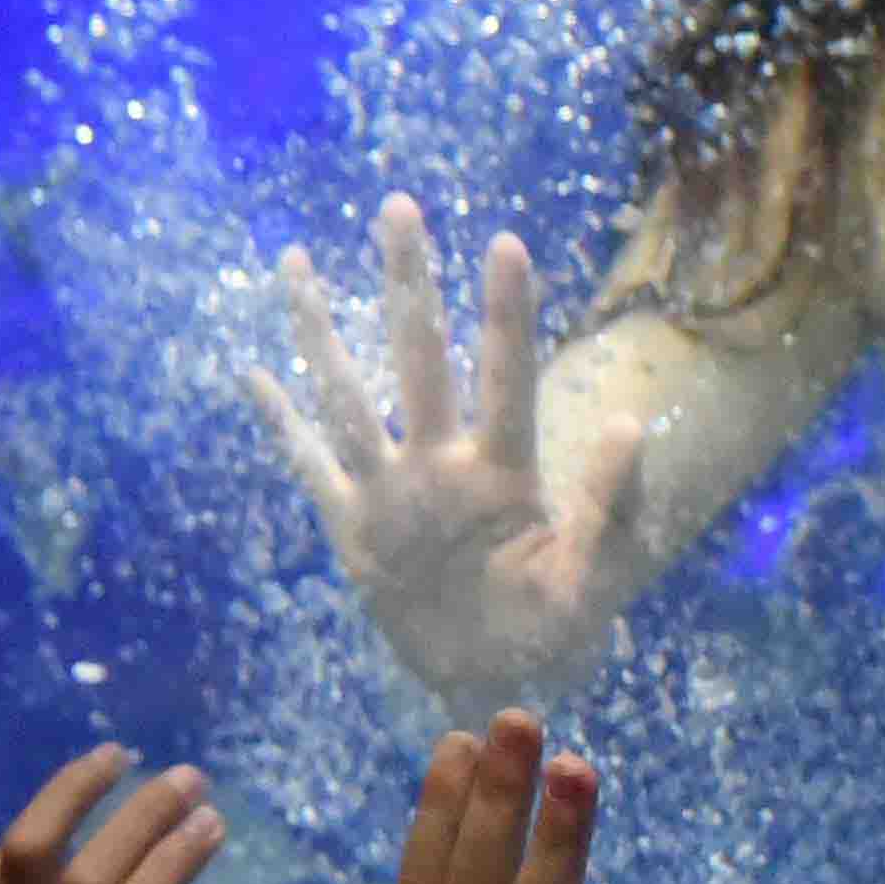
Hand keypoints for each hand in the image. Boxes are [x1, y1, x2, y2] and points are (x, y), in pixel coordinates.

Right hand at [250, 198, 650, 704]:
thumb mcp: (599, 576)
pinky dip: (280, 422)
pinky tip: (253, 373)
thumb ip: (612, 505)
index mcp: (503, 474)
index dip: (505, 314)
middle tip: (398, 205)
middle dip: (407, 284)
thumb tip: (632, 422)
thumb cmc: (560, 621)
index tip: (505, 242)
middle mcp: (441, 465)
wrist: (502, 678)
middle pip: (418, 359)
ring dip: (321, 331)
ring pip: (347, 396)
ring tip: (294, 261)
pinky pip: (310, 465)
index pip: (505, 379)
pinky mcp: (355, 529)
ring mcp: (392, 491)